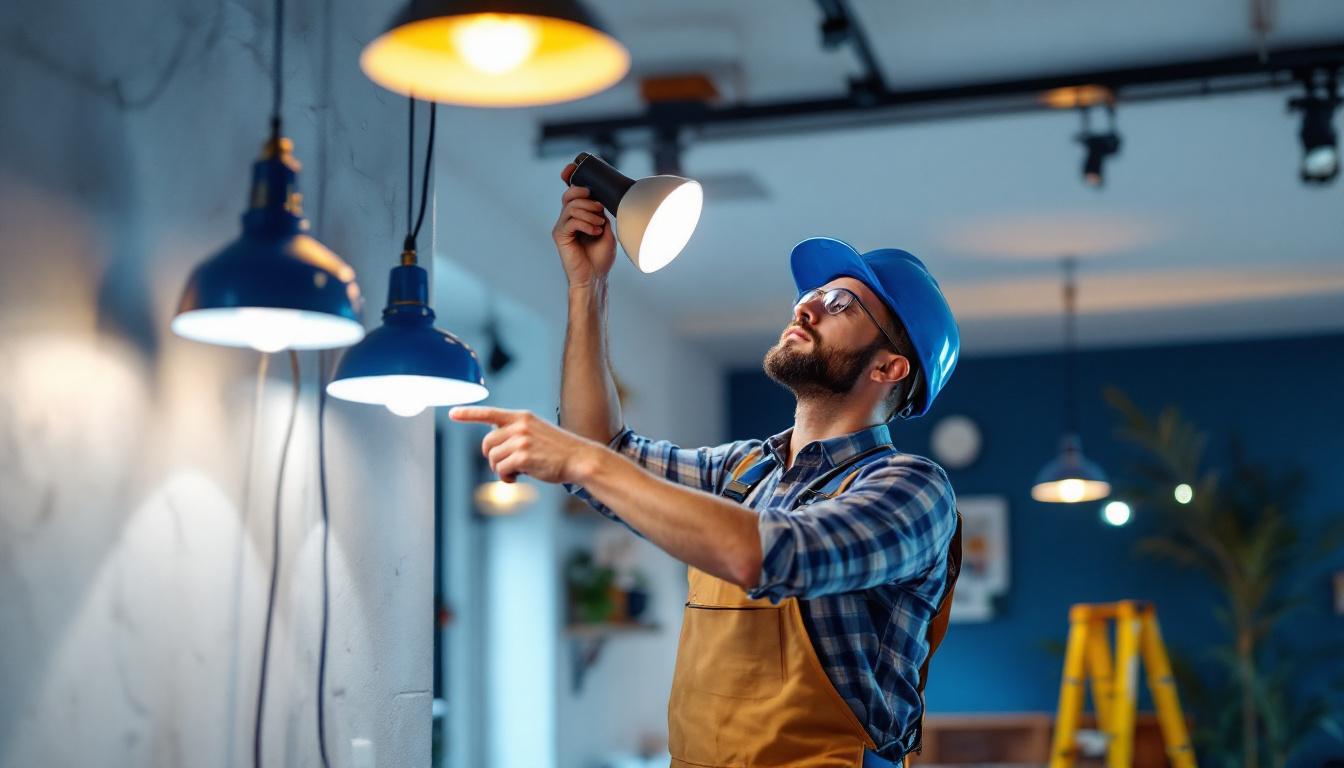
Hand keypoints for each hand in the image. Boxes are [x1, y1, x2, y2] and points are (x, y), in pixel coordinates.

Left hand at [449, 406, 600, 484]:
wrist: (579, 459)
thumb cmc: (558, 450)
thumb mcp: (536, 432)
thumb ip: (515, 433)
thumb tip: (493, 447)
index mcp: (522, 417)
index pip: (490, 413)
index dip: (468, 414)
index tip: (452, 413)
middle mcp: (519, 425)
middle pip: (487, 443)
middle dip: (491, 457)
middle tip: (505, 465)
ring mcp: (521, 440)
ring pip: (492, 458)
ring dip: (500, 469)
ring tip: (516, 472)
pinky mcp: (522, 457)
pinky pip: (500, 470)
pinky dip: (505, 477)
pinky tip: (517, 478)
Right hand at [554, 163, 616, 286]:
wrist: (595, 277)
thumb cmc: (601, 257)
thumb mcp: (607, 230)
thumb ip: (600, 214)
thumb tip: (599, 199)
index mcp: (578, 215)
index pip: (572, 192)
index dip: (572, 179)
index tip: (573, 170)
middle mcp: (567, 219)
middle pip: (570, 194)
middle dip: (586, 197)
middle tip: (599, 209)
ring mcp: (562, 227)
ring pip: (571, 206)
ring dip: (590, 213)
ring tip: (599, 225)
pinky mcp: (559, 236)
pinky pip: (570, 221)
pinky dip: (586, 223)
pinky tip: (595, 231)